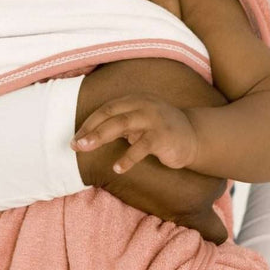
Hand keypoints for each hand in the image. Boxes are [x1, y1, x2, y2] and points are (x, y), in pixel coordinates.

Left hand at [75, 60, 228, 242]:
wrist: (194, 137)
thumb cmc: (159, 131)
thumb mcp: (137, 123)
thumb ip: (118, 125)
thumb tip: (87, 136)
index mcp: (134, 101)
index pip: (106, 109)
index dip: (89, 123)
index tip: (75, 138)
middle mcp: (142, 105)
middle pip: (111, 115)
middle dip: (90, 129)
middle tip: (75, 145)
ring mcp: (154, 119)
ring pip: (122, 124)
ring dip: (101, 136)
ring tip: (85, 148)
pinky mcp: (163, 136)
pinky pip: (142, 146)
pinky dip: (128, 157)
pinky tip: (117, 168)